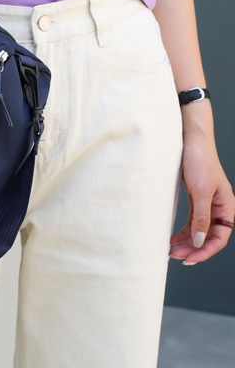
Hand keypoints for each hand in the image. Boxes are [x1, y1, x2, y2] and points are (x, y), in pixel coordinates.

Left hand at [170, 126, 233, 264]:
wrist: (190, 140)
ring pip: (199, 229)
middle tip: (176, 257)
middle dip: (194, 248)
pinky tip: (173, 237)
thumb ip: (201, 218)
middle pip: (208, 236)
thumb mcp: (201, 192)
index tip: (189, 259)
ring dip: (187, 241)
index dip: (205, 250)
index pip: (219, 238)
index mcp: (227, 208)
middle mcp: (219, 208)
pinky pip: (191, 220)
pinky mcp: (196, 197)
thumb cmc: (199, 162)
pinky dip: (183, 230)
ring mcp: (207, 203)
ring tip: (171, 250)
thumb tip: (199, 241)